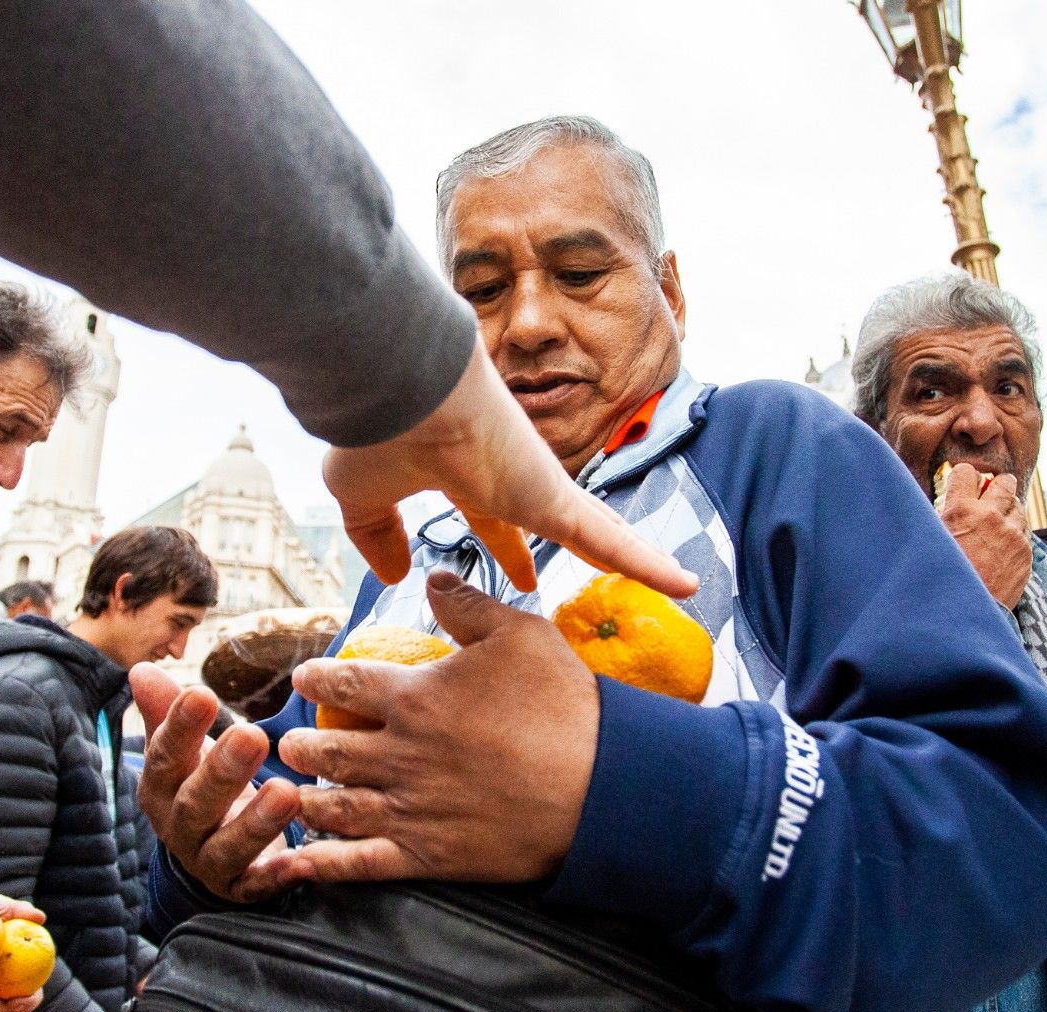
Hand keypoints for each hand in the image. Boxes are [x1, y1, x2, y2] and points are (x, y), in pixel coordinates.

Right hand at [131, 664, 306, 902]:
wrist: (211, 855)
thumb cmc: (200, 786)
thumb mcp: (183, 751)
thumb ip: (167, 712)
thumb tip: (141, 668)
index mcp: (160, 789)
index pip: (165, 757)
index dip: (181, 728)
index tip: (203, 694)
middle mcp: (179, 828)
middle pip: (196, 803)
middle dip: (222, 771)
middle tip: (252, 736)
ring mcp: (209, 862)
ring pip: (228, 846)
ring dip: (257, 822)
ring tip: (287, 792)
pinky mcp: (242, 889)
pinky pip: (259, 885)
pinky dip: (279, 875)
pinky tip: (304, 860)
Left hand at [278, 572, 595, 884]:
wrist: (605, 787)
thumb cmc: (566, 706)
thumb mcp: (521, 634)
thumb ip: (468, 605)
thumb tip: (433, 580)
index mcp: (415, 697)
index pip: (344, 681)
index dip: (316, 677)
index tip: (305, 678)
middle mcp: (399, 753)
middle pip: (326, 748)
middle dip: (300, 744)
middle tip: (291, 743)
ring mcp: (409, 809)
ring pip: (334, 805)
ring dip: (304, 797)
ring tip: (291, 792)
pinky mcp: (427, 856)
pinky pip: (358, 863)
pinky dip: (319, 863)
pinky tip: (293, 860)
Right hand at [323, 337, 695, 598]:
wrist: (399, 389)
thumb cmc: (373, 432)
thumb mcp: (360, 497)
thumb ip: (377, 534)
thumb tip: (395, 572)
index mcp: (457, 471)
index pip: (486, 514)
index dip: (500, 545)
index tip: (512, 574)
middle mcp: (505, 474)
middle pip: (545, 521)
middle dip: (562, 549)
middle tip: (575, 582)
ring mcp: (536, 484)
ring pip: (594, 529)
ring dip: (630, 555)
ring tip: (671, 582)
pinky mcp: (553, 496)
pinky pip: (609, 539)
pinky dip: (646, 564)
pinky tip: (686, 586)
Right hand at [939, 464, 1030, 609]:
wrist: (959, 616)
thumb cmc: (936, 579)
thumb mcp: (929, 541)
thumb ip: (940, 516)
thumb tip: (946, 501)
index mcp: (961, 511)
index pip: (967, 472)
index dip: (962, 478)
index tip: (961, 486)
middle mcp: (992, 518)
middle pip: (1004, 482)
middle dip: (995, 487)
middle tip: (986, 497)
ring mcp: (1014, 536)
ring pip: (1018, 505)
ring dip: (1006, 511)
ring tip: (992, 527)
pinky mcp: (1026, 553)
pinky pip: (1024, 530)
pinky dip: (1014, 532)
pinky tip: (999, 546)